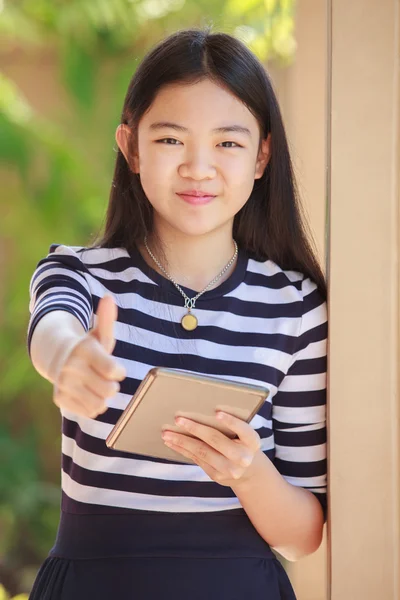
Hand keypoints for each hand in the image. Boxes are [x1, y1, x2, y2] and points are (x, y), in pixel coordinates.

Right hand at [53, 295, 126, 417]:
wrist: (57, 356)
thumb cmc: (88, 348)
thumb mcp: (99, 334)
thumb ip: (106, 319)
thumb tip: (109, 297)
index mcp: (83, 349)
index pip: (113, 371)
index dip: (118, 371)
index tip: (114, 367)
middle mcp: (70, 367)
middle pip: (109, 390)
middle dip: (111, 385)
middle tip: (103, 377)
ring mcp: (63, 384)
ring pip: (100, 404)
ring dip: (102, 397)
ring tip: (96, 386)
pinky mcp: (59, 399)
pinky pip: (89, 412)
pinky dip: (92, 405)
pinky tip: (86, 393)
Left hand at [162, 412, 260, 486]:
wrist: (249, 472)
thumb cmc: (242, 443)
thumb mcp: (245, 434)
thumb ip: (231, 425)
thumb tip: (201, 411)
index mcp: (253, 442)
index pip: (243, 430)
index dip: (230, 421)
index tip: (217, 412)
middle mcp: (243, 457)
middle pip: (216, 440)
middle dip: (195, 428)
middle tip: (178, 419)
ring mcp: (229, 469)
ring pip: (202, 451)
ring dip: (181, 441)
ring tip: (166, 432)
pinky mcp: (216, 475)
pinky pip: (196, 459)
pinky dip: (182, 449)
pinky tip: (172, 442)